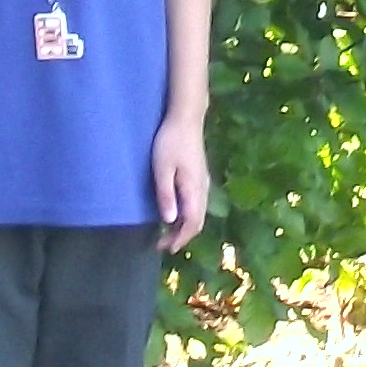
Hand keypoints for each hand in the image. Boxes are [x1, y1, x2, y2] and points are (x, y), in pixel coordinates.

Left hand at [152, 112, 209, 251]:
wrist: (186, 118)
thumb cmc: (171, 142)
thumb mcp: (162, 169)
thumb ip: (166, 195)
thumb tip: (169, 220)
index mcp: (194, 190)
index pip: (191, 224)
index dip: (179, 239)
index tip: (165, 248)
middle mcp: (203, 189)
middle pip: (197, 222)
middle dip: (182, 237)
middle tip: (164, 245)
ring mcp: (203, 183)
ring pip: (199, 214)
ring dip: (185, 227)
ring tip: (168, 233)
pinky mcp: (200, 177)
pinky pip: (198, 205)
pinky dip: (188, 216)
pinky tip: (176, 214)